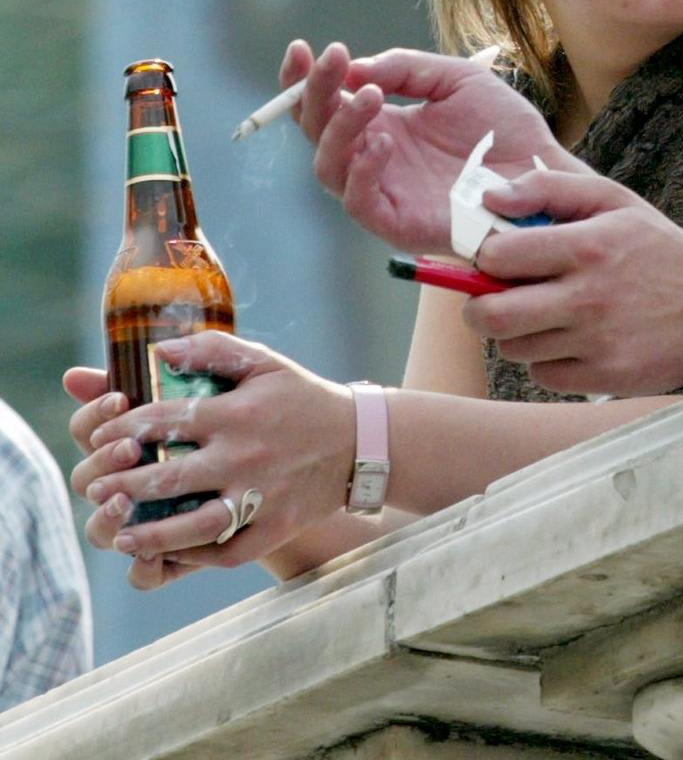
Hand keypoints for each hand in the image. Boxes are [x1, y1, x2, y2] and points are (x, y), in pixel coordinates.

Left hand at [67, 333, 355, 589]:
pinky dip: (194, 555)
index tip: (102, 437)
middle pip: (166, 478)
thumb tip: (155, 353)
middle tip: (97, 490)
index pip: (159, 421)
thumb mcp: (263, 363)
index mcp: (237, 413)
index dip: (118, 429)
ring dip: (148, 534)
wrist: (361, 442)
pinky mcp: (278, 527)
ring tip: (121, 535)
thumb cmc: (302, 399)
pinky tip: (170, 551)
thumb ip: (210, 349)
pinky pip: (227, 551)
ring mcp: (262, 496)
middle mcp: (246, 456)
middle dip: (121, 486)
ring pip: (193, 526)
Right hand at [283, 40, 578, 252]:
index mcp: (383, 125)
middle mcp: (374, 159)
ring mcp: (383, 192)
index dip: (306, 80)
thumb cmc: (504, 129)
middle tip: (334, 59)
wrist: (542, 171)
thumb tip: (354, 70)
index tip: (300, 49)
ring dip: (342, 126)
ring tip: (372, 96)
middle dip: (317, 92)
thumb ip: (406, 68)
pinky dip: (362, 172)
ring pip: (329, 166)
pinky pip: (359, 203)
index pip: (327, 104)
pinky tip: (384, 142)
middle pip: (318, 131)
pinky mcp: (397, 223)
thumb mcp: (456, 80)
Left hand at [465, 170, 682, 394]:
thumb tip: (491, 198)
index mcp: (588, 246)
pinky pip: (542, 376)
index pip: (496, 257)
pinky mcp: (605, 377)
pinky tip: (575, 340)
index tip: (502, 260)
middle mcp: (589, 297)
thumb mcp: (614, 201)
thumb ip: (550, 188)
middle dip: (480, 307)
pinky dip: (548, 360)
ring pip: (514, 348)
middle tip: (496, 298)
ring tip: (550, 315)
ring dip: (519, 333)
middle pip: (490, 316)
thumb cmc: (658, 249)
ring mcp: (597, 342)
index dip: (487, 258)